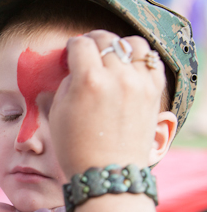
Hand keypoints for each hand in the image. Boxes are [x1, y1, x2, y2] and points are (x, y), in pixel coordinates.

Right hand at [49, 30, 164, 177]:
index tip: (69, 55)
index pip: (80, 44)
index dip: (71, 47)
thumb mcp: (58, 111)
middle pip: (106, 40)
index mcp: (88, 80)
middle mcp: (117, 77)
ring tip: (111, 58)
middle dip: (93, 43)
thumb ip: (67, 81)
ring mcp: (139, 84)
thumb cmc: (75, 145)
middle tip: (87, 53)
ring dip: (119, 46)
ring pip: (132, 44)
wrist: (107, 171)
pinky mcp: (153, 92)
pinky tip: (128, 68)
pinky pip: (151, 61)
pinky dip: (139, 59)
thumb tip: (76, 65)